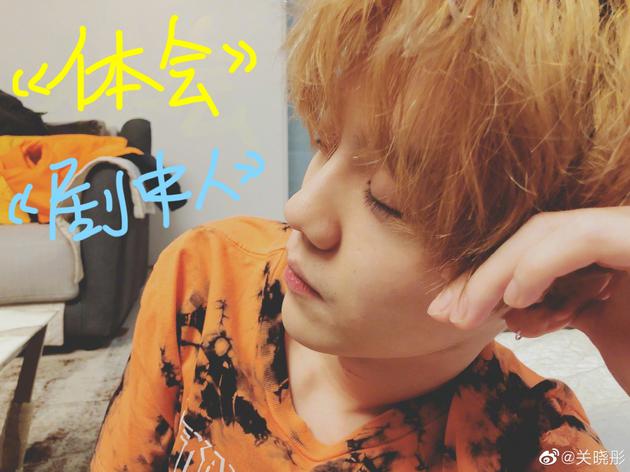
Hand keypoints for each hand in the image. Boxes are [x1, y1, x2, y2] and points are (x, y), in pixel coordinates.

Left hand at [426, 206, 629, 393]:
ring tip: (466, 315)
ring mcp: (626, 228)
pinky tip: (516, 298)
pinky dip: (538, 266)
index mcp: (604, 246)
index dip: (483, 277)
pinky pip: (580, 239)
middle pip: (529, 237)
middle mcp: (613, 229)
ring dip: (495, 275)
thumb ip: (564, 309)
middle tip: (442, 313)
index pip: (529, 248)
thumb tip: (514, 309)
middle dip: (479, 277)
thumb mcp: (604, 326)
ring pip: (545, 233)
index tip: (448, 309)